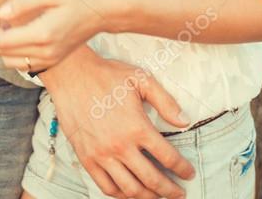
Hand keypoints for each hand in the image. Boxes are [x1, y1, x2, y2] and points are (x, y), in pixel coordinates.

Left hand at [0, 0, 116, 68]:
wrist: (103, 12)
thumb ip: (23, 3)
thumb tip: (0, 12)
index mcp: (43, 34)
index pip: (3, 41)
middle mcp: (46, 52)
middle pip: (4, 53)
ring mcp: (50, 60)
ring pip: (12, 63)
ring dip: (2, 45)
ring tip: (5, 24)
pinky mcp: (54, 60)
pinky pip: (25, 64)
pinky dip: (14, 52)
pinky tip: (18, 33)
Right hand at [39, 47, 195, 198]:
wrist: (72, 75)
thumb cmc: (107, 75)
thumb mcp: (141, 79)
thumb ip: (165, 101)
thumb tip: (184, 121)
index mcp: (137, 127)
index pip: (167, 157)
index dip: (182, 168)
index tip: (189, 174)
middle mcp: (121, 146)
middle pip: (151, 179)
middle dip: (169, 190)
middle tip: (179, 193)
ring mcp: (102, 155)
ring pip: (130, 189)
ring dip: (148, 197)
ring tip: (158, 197)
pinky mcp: (87, 159)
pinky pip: (106, 187)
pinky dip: (121, 195)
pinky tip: (130, 193)